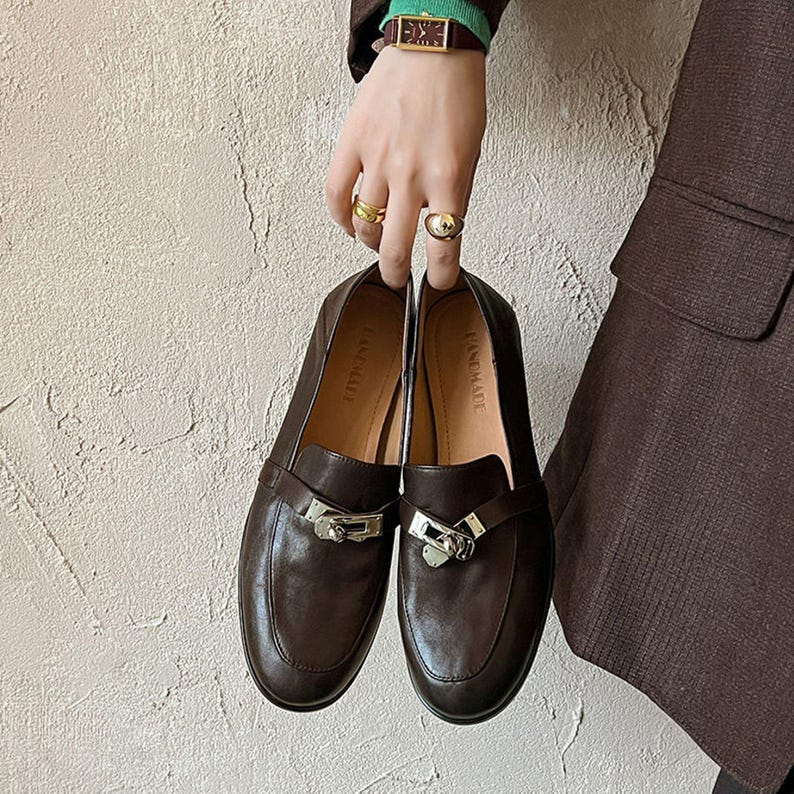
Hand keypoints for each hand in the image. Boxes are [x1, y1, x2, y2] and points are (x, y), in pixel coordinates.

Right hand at [326, 44, 486, 288]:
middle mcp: (411, 173)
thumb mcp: (472, 152)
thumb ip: (456, 195)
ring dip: (370, 244)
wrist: (432, 47)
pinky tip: (349, 223)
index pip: (443, 244)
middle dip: (396, 274)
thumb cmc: (455, 95)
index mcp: (448, 177)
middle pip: (394, 247)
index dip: (441, 273)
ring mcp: (378, 159)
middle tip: (398, 280)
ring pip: (365, 225)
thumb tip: (441, 231)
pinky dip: (340, 217)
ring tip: (376, 243)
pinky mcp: (352, 143)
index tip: (440, 281)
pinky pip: (336, 193)